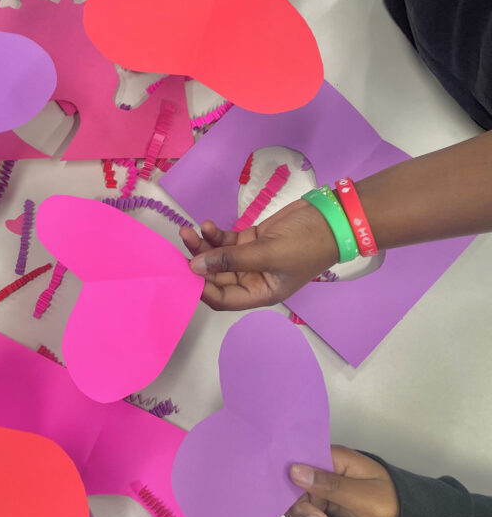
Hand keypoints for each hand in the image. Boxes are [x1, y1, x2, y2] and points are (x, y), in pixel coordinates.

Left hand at [180, 198, 337, 309]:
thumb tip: (194, 267)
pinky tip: (208, 226)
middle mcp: (252, 280)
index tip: (185, 272)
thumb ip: (229, 260)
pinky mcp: (250, 241)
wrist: (331, 218)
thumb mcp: (267, 253)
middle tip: (185, 241)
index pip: (222, 299)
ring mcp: (250, 260)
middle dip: (198, 261)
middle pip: (215, 276)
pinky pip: (225, 242)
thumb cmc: (305, 243)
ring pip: (217, 257)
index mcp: (260, 293)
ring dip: (203, 245)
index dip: (202, 289)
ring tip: (190, 230)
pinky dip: (215, 235)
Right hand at [285, 445, 399, 516]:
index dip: (290, 481)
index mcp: (332, 459)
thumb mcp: (362, 495)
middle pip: (292, 487)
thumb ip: (329, 484)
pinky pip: (305, 515)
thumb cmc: (390, 502)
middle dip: (303, 509)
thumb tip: (293, 470)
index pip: (298, 462)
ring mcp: (321, 488)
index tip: (300, 502)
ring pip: (296, 504)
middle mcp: (322, 470)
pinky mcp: (322, 505)